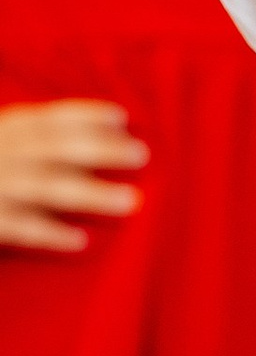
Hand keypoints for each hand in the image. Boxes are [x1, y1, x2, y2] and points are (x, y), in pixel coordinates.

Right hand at [0, 97, 147, 250]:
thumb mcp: (0, 146)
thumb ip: (26, 142)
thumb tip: (92, 139)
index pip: (46, 118)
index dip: (85, 114)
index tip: (124, 118)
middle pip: (55, 148)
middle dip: (101, 149)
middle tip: (142, 156)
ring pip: (45, 187)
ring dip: (90, 193)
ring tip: (132, 201)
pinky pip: (19, 227)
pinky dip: (49, 232)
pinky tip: (81, 241)